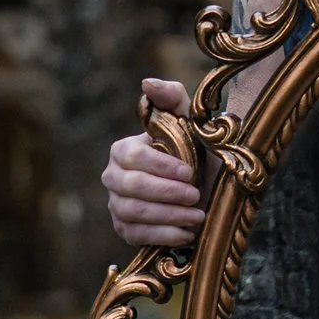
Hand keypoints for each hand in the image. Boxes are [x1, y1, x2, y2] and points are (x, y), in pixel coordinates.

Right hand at [101, 79, 204, 247]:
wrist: (204, 188)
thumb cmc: (194, 153)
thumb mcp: (190, 123)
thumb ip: (172, 99)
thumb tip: (148, 83)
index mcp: (123, 150)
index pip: (132, 157)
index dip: (160, 166)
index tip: (189, 172)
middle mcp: (113, 177)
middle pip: (131, 187)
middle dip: (166, 193)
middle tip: (196, 196)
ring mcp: (116, 205)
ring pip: (133, 212)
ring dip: (168, 216)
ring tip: (197, 216)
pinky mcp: (125, 229)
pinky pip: (136, 235)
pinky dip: (164, 235)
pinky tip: (188, 233)